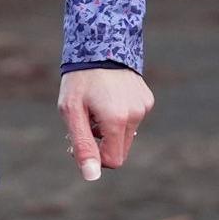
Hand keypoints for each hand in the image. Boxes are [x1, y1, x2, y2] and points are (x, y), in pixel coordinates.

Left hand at [58, 67, 152, 181]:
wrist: (99, 42)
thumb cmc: (79, 80)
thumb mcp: (71, 112)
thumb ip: (82, 145)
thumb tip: (91, 176)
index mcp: (116, 120)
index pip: (113, 160)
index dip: (95, 156)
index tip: (80, 141)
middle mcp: (136, 115)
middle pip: (120, 149)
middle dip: (102, 142)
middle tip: (84, 123)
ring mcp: (144, 106)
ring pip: (126, 134)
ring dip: (110, 129)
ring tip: (95, 106)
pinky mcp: (147, 98)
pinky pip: (132, 118)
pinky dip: (119, 115)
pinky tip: (108, 96)